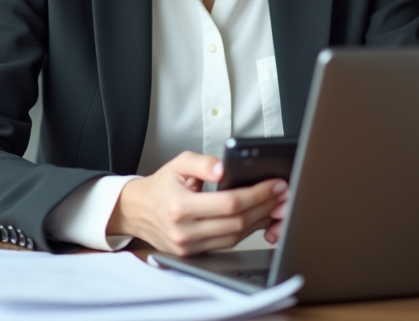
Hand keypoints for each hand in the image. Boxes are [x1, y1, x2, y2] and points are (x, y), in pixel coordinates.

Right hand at [106, 151, 287, 255]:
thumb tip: (224, 168)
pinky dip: (246, 232)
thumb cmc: (161, 186)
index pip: (229, 203)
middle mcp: (184, 231)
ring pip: (235, 237)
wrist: (137, 211)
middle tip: (281, 193)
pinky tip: (257, 218)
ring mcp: (189, 247)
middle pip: (237, 223)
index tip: (274, 184)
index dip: (257, 194)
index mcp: (180, 207)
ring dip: (259, 221)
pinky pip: (227, 244)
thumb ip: (202, 163)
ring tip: (273, 204)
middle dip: (264, 206)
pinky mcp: (194, 254)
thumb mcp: (178, 164)